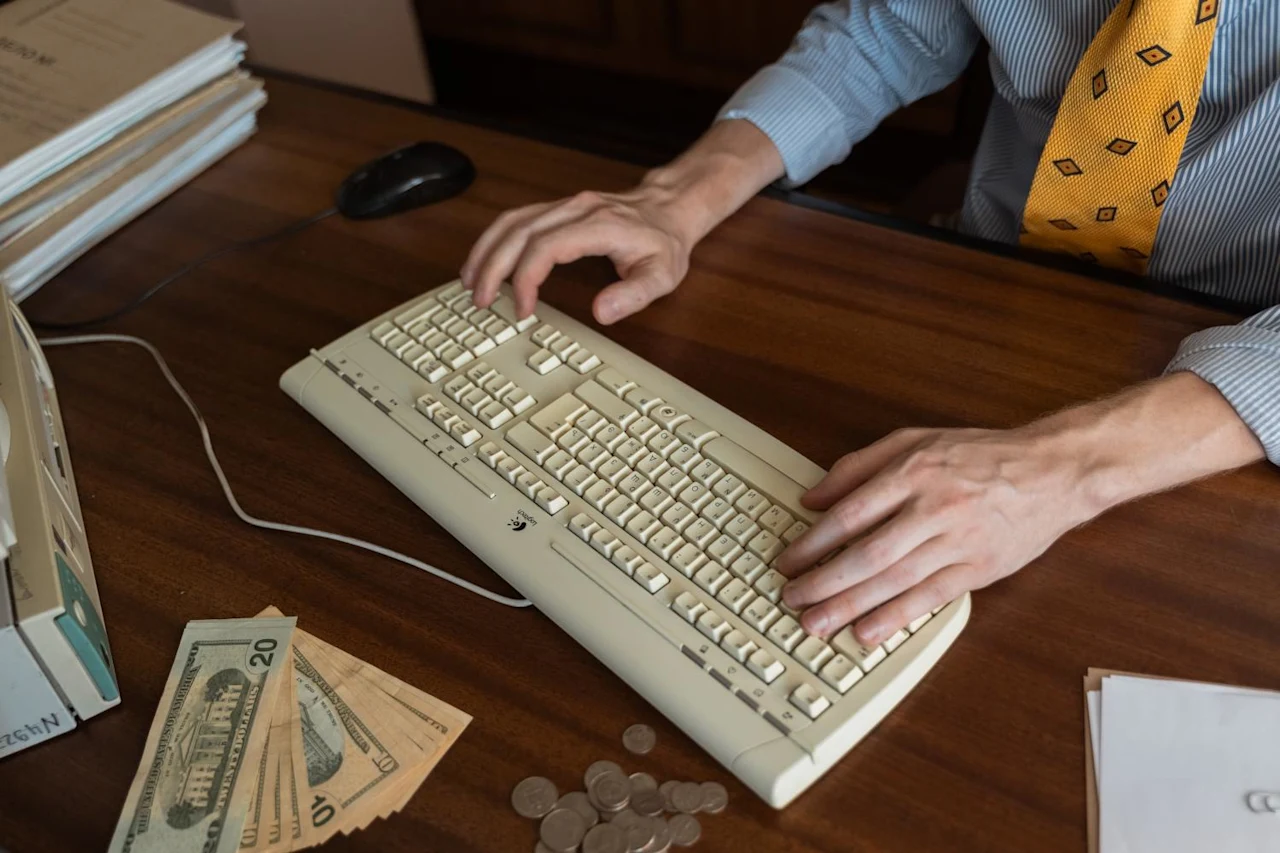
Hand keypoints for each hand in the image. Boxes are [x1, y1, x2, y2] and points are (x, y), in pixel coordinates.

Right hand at [459, 118, 785, 324]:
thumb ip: (633, 295)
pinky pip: (516, 220)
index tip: (522, 309)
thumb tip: (601, 312)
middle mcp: (575, 209)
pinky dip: (494, 240)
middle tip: (479, 301)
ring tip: (468, 282)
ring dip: (485, 251)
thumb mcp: (662, 275)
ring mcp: (563, 205)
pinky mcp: (557, 209)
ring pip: (510, 221)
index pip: (545, 247)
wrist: (669, 208)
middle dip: (492, 267)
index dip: (526, 278)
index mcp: (598, 224)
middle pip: (518, 232)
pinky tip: (484, 261)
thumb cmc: (664, 243)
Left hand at [776, 426, 1091, 646]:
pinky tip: (867, 632)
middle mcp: (933, 506)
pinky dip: (897, 617)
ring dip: (850, 606)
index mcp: (912, 471)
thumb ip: (859, 466)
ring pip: (895, 580)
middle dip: (823, 582)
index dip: (812, 542)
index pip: (850, 513)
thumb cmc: (979, 455)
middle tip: (792, 599)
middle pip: (867, 552)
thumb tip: (813, 498)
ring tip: (817, 623)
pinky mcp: (980, 568)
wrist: (1053, 471)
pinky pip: (931, 597)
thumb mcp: (915, 441)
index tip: (788, 561)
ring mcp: (958, 540)